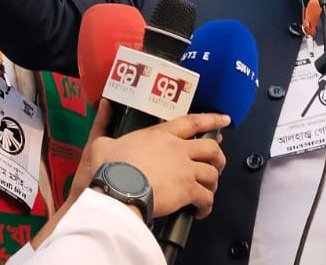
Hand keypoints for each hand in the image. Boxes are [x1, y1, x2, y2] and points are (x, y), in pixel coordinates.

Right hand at [72, 101, 228, 219]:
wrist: (117, 190)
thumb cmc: (109, 168)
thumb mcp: (101, 143)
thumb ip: (104, 127)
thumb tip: (104, 113)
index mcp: (160, 134)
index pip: (193, 122)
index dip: (212, 120)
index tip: (224, 120)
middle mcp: (178, 149)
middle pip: (211, 148)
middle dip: (218, 157)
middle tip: (217, 164)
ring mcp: (185, 170)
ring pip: (212, 173)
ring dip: (213, 183)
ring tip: (208, 190)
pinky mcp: (187, 191)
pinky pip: (206, 198)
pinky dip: (207, 206)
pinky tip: (201, 211)